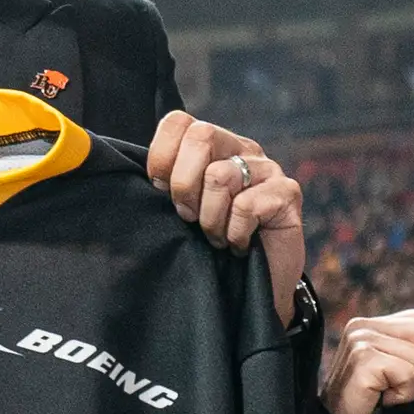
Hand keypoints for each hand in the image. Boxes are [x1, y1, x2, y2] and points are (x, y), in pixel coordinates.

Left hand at [146, 111, 304, 316]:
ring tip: (216, 238)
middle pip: (201, 135)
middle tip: (189, 218)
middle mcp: (242, 149)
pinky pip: (245, 205)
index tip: (160, 192)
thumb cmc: (210, 249)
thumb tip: (126, 169)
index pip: (179, 122)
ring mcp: (268, 168)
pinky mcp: (288, 193)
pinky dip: (234, 233)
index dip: (161, 157)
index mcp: (214, 146)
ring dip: (210, 219)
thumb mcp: (181, 211)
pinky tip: (238, 245)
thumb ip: (164, 184)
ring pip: (220, 175)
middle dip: (184, 184)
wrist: (251, 291)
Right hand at [320, 307, 413, 413]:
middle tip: (406, 384)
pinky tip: (385, 397)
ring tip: (391, 392)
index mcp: (375, 323)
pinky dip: (405, 392)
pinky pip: (409, 373)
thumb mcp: (400, 367)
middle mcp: (365, 326)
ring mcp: (362, 341)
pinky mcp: (363, 361)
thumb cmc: (373, 400)